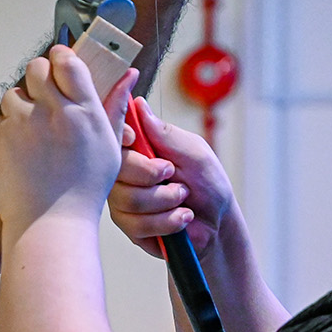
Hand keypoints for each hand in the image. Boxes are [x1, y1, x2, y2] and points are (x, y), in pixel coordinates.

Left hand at [0, 47, 136, 234]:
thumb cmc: (83, 190)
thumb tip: (129, 75)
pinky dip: (8, 130)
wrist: (49, 223)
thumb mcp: (109, 147)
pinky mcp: (0, 139)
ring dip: (22, 105)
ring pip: (14, 93)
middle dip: (40, 76)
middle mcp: (52, 112)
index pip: (67, 60)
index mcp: (83, 111)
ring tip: (34, 132)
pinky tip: (23, 151)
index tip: (61, 63)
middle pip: (36, 67)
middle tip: (45, 96)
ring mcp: (22, 124)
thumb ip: (115, 108)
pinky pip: (0, 121)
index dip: (62, 57)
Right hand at [109, 97, 234, 257]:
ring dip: (165, 201)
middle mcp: (126, 172)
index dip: (118, 134)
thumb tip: (139, 105)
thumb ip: (165, 134)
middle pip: (118, 170)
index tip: (134, 138)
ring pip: (128, 200)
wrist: (218, 223)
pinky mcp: (129, 226)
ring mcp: (123, 200)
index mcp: (140, 148)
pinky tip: (180, 218)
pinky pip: (137, 224)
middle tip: (175, 176)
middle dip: (152, 176)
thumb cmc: (208, 183)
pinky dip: (167, 221)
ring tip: (183, 199)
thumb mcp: (194, 152)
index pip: (113, 134)